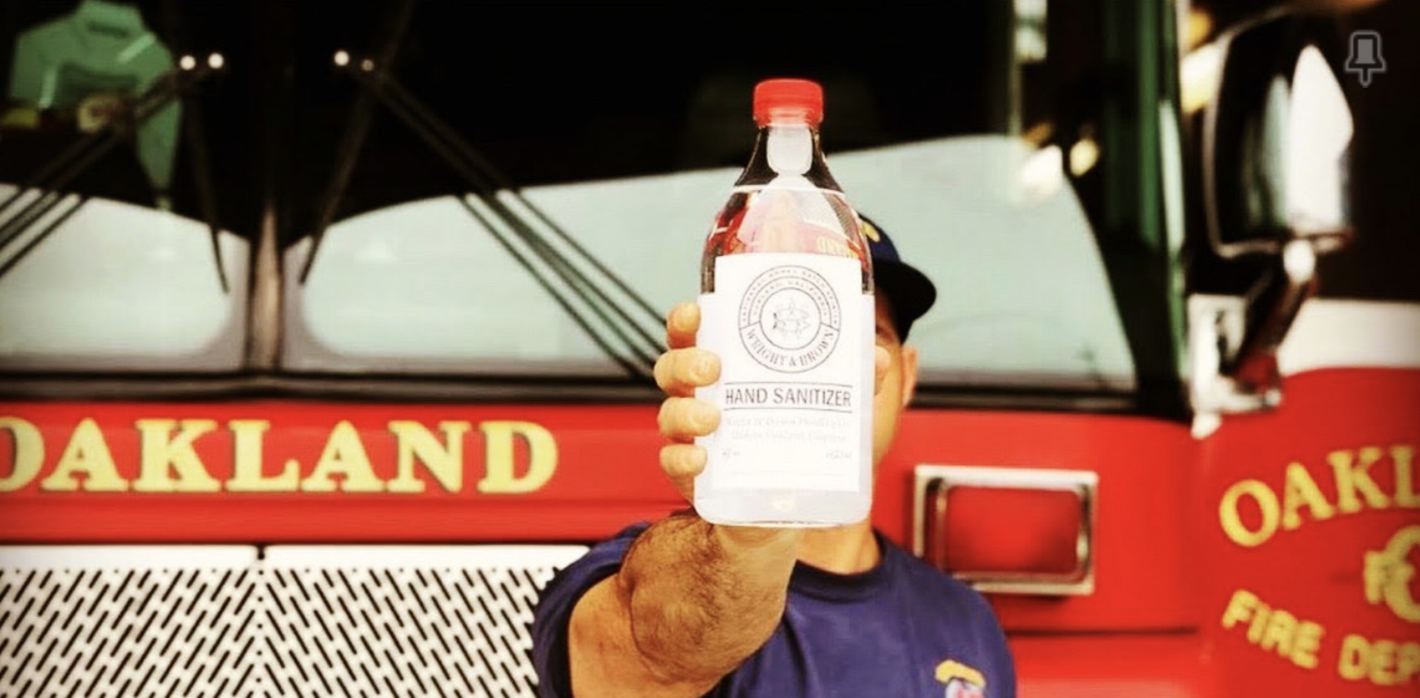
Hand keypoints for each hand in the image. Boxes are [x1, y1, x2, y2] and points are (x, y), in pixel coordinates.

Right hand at [653, 301, 891, 502]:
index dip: (686, 320)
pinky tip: (701, 458)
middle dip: (685, 361)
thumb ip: (852, 380)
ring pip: (669, 413)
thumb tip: (877, 355)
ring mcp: (693, 437)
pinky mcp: (695, 478)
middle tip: (712, 366)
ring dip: (685, 410)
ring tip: (715, 418)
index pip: (692, 335)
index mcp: (725, 370)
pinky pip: (673, 463)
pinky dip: (682, 459)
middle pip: (671, 367)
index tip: (697, 312)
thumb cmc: (798, 443)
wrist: (783, 515)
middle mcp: (701, 397)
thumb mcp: (829, 409)